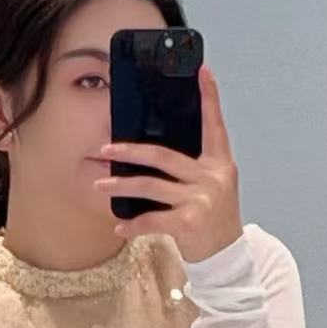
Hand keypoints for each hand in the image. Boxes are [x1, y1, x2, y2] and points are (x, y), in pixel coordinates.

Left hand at [93, 63, 242, 262]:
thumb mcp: (214, 186)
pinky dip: (133, 225)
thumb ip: (194, 167)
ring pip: (150, 186)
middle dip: (129, 152)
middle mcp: (211, 176)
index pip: (214, 124)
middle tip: (105, 149)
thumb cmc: (214, 218)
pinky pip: (152, 220)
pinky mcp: (188, 223)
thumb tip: (156, 152)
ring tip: (99, 187)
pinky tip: (119, 227)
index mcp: (219, 163)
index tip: (202, 70)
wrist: (227, 256)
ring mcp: (200, 200)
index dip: (209, 97)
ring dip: (120, 187)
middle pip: (163, 155)